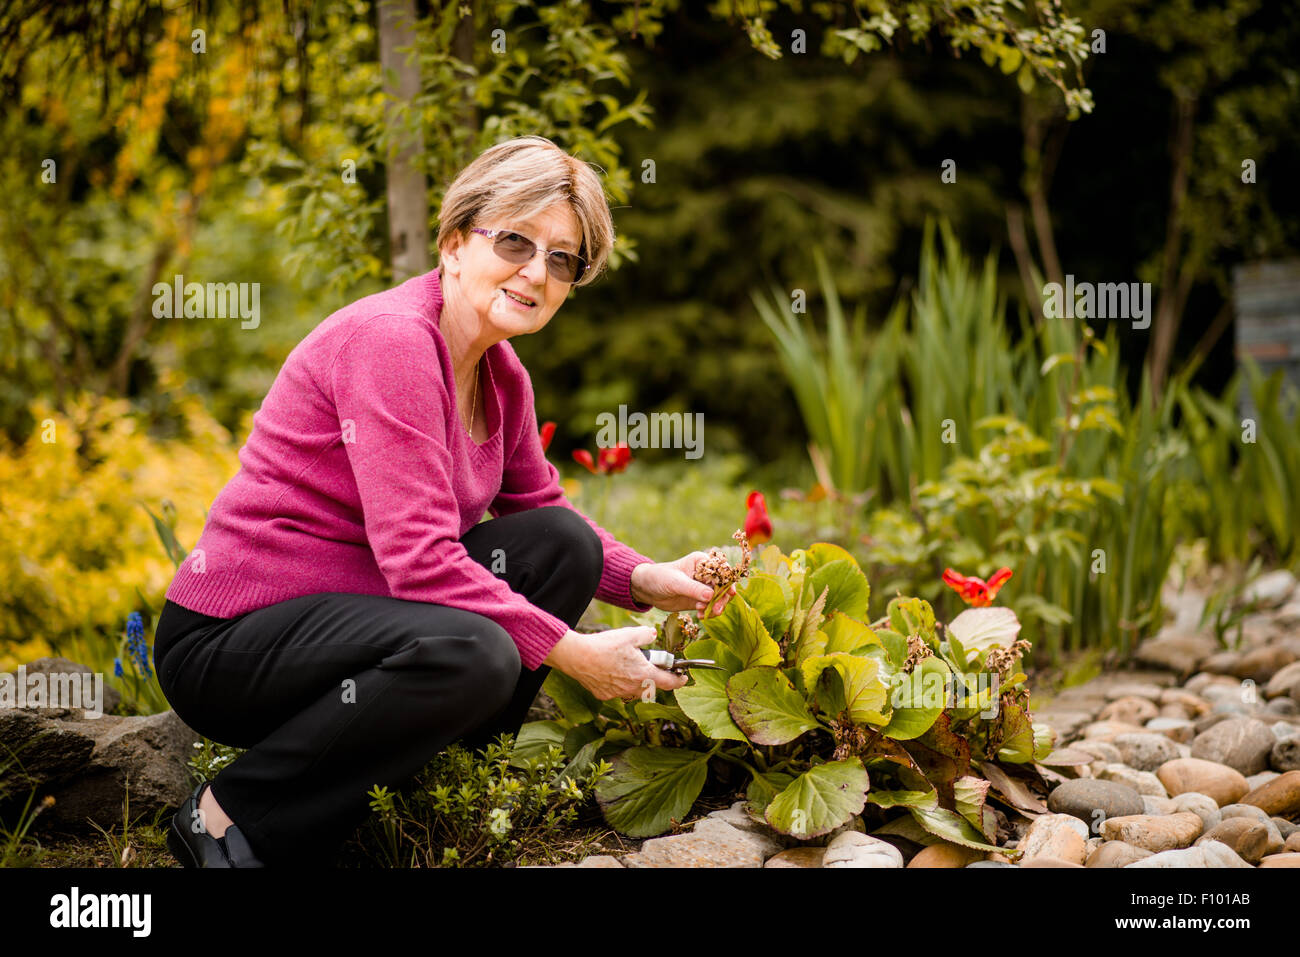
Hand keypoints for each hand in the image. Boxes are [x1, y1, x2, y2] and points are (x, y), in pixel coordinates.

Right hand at [546, 627, 688, 700]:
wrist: (577, 656)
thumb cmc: (605, 645)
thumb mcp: (630, 634)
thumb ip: (646, 635)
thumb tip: (652, 635)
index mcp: (643, 674)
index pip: (669, 683)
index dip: (679, 681)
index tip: (684, 678)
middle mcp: (632, 688)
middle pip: (651, 687)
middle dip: (654, 678)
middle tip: (650, 665)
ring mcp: (617, 693)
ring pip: (634, 690)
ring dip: (637, 681)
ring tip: (628, 666)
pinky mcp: (604, 695)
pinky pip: (617, 691)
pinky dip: (619, 683)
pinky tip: (612, 671)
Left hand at [631, 554, 739, 617]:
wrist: (647, 589)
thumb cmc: (659, 578)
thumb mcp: (676, 582)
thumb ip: (693, 589)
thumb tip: (711, 595)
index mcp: (702, 562)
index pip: (721, 570)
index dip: (727, 581)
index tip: (729, 593)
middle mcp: (705, 574)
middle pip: (723, 586)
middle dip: (722, 598)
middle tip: (716, 609)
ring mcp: (703, 587)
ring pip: (719, 598)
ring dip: (716, 607)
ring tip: (704, 613)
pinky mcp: (699, 600)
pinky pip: (710, 606)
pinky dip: (709, 612)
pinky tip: (700, 616)